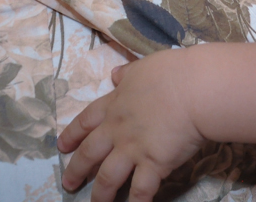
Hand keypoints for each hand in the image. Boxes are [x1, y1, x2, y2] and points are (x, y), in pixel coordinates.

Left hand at [58, 50, 205, 201]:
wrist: (193, 90)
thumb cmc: (171, 73)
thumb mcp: (142, 67)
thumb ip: (127, 74)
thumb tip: (115, 74)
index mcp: (114, 104)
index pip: (86, 121)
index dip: (72, 134)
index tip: (62, 145)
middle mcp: (118, 130)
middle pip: (90, 153)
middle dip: (77, 170)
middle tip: (68, 183)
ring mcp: (133, 149)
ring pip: (108, 178)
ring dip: (100, 195)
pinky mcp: (153, 165)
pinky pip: (140, 191)